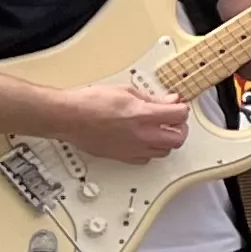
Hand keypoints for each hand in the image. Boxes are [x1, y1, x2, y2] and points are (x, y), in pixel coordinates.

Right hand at [51, 79, 191, 161]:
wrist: (68, 116)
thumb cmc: (90, 102)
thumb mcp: (126, 91)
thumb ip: (152, 99)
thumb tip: (169, 101)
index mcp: (143, 115)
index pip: (179, 115)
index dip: (182, 109)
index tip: (178, 106)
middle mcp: (141, 135)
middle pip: (177, 139)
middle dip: (179, 128)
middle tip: (174, 120)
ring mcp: (132, 149)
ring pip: (164, 152)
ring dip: (167, 141)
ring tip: (160, 130)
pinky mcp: (122, 157)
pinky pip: (146, 159)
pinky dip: (151, 151)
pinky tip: (145, 141)